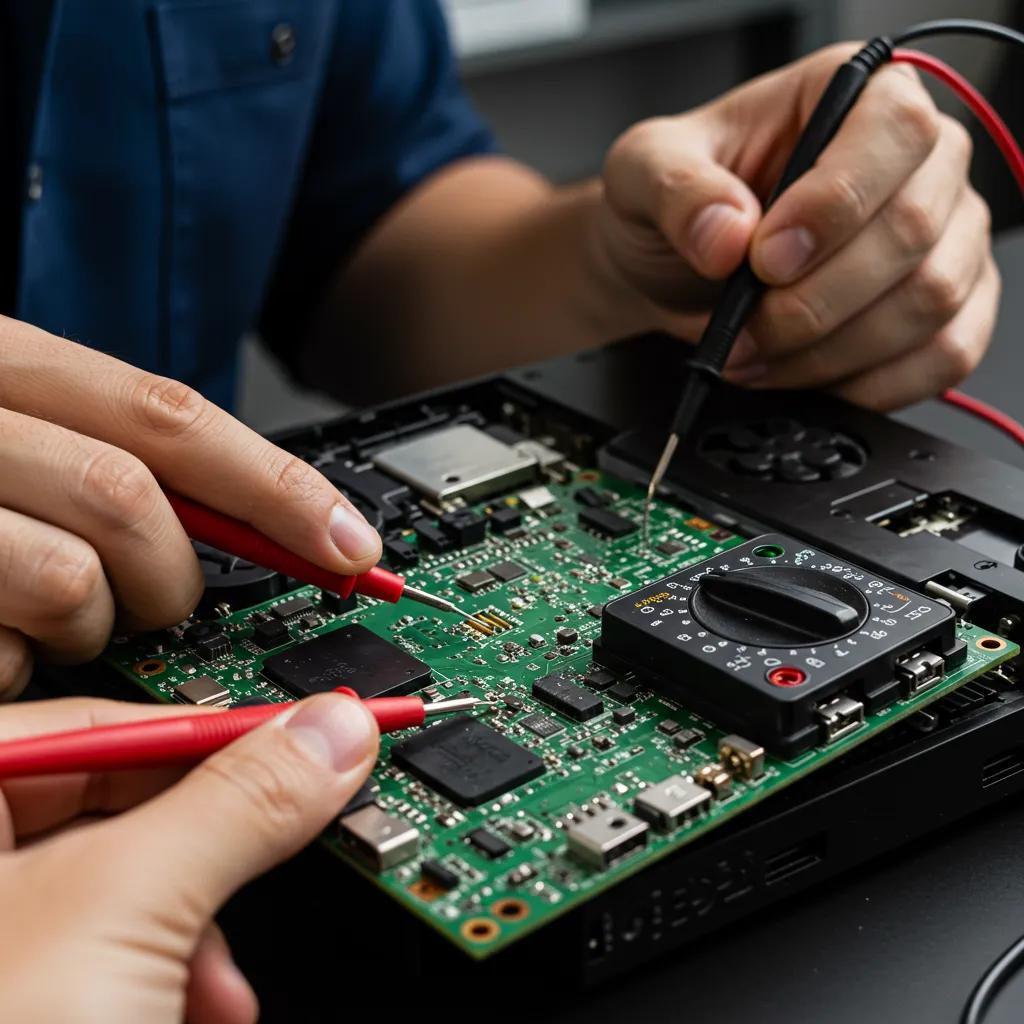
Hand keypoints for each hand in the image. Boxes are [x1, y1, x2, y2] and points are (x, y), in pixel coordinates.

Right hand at [0, 315, 381, 699]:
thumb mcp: (23, 438)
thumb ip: (117, 458)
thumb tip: (264, 521)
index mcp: (2, 360)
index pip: (172, 414)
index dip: (277, 486)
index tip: (352, 546)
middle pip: (130, 495)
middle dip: (172, 571)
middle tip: (162, 600)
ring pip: (68, 577)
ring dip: (92, 623)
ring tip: (55, 622)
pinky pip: (1, 647)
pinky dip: (16, 663)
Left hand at [0, 693, 377, 1022]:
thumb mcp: (122, 914)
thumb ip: (238, 804)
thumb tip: (330, 734)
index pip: (115, 722)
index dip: (230, 732)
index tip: (323, 733)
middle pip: (128, 809)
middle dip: (210, 864)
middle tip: (274, 871)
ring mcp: (2, 932)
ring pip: (131, 887)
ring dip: (196, 938)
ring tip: (213, 995)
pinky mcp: (29, 986)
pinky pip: (115, 952)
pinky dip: (168, 980)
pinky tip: (188, 1013)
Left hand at [593, 43, 997, 409]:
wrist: (675, 269)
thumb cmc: (681, 205)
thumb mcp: (645, 173)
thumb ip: (677, 192)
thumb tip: (727, 234)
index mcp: (856, 94)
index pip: (893, 131)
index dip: (833, 204)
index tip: (763, 259)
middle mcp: (918, 162)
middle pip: (914, 230)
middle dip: (815, 301)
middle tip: (747, 325)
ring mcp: (944, 237)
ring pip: (928, 301)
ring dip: (830, 350)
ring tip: (758, 353)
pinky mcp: (949, 310)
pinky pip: (943, 357)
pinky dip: (866, 386)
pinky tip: (804, 374)